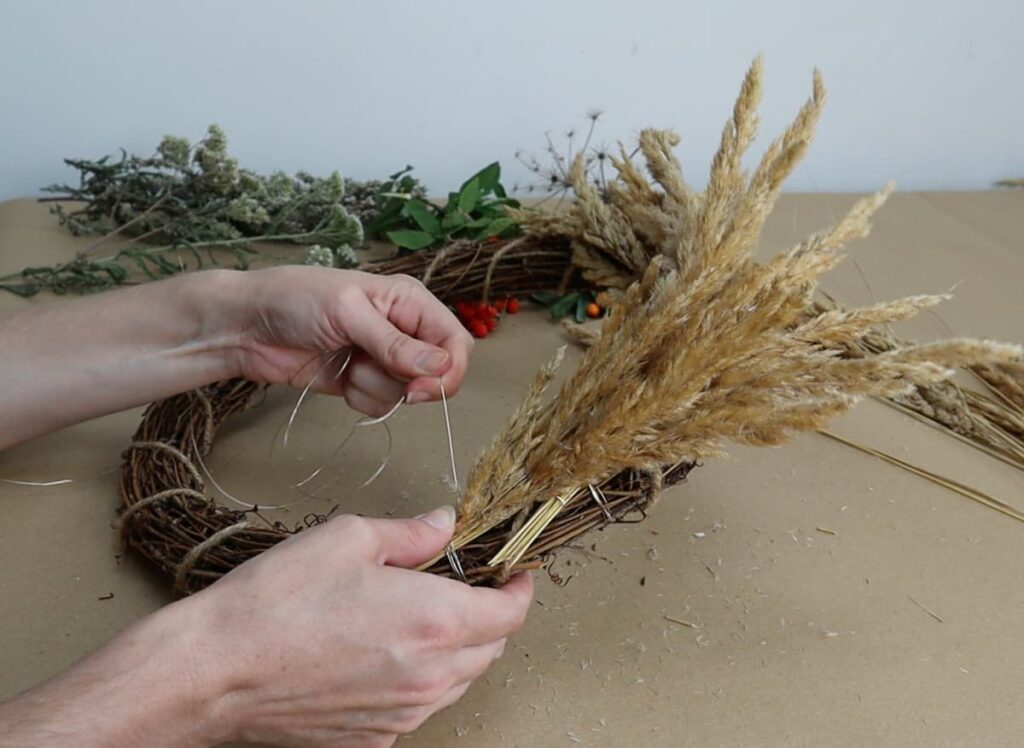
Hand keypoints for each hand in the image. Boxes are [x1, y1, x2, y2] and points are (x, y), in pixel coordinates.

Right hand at [0, 507, 532, 746]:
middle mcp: (429, 676)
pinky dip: (422, 679)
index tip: (516, 572)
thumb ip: (409, 534)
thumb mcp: (347, 539)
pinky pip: (420, 706)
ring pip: (460, 681)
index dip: (520, 588)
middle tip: (468, 586)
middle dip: (491, 616)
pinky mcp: (373, 736)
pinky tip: (386, 653)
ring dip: (460, 649)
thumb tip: (442, 525)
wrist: (215, 673)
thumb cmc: (275, 603)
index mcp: (435, 622)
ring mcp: (403, 714)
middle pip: (492, 649)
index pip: (510, 613)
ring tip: (424, 617)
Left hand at [221, 266, 473, 415]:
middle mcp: (404, 329)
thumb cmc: (293, 300)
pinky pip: (382, 404)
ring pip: (407, 393)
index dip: (448, 371)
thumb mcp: (347, 313)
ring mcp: (383, 358)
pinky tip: (338, 378)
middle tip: (368, 370)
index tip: (420, 389)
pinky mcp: (362, 381)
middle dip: (407, 382)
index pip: (455, 341)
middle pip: (437, 373)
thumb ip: (394, 343)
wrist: (246, 327)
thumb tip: (439, 366)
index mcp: (410, 301)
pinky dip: (360, 399)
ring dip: (375, 387)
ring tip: (344, 362)